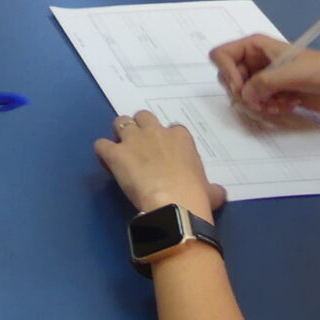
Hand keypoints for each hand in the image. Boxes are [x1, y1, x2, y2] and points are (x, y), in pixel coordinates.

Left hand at [93, 110, 225, 216]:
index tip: (164, 154)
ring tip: (121, 151)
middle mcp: (156, 132)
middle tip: (140, 147)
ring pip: (120, 122)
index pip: (172, 128)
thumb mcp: (212, 191)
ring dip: (120, 134)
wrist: (175, 204)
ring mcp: (133, 140)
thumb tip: (219, 193)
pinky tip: (107, 163)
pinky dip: (102, 153)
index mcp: (181, 138)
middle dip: (140, 128)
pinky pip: (101, 144)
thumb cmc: (196, 197)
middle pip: (143, 116)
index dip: (166, 140)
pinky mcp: (115, 153)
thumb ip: (212, 188)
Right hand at [211, 35, 319, 118]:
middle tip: (264, 102)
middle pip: (229, 78)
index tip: (241, 90)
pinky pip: (259, 104)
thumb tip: (243, 97)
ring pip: (244, 95)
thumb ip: (263, 83)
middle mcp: (256, 61)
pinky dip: (270, 109)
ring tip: (282, 104)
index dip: (226, 73)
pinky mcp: (275, 94)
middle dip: (244, 94)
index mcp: (256, 46)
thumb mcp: (293, 73)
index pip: (222, 55)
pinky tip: (289, 105)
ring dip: (260, 104)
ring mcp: (266, 78)